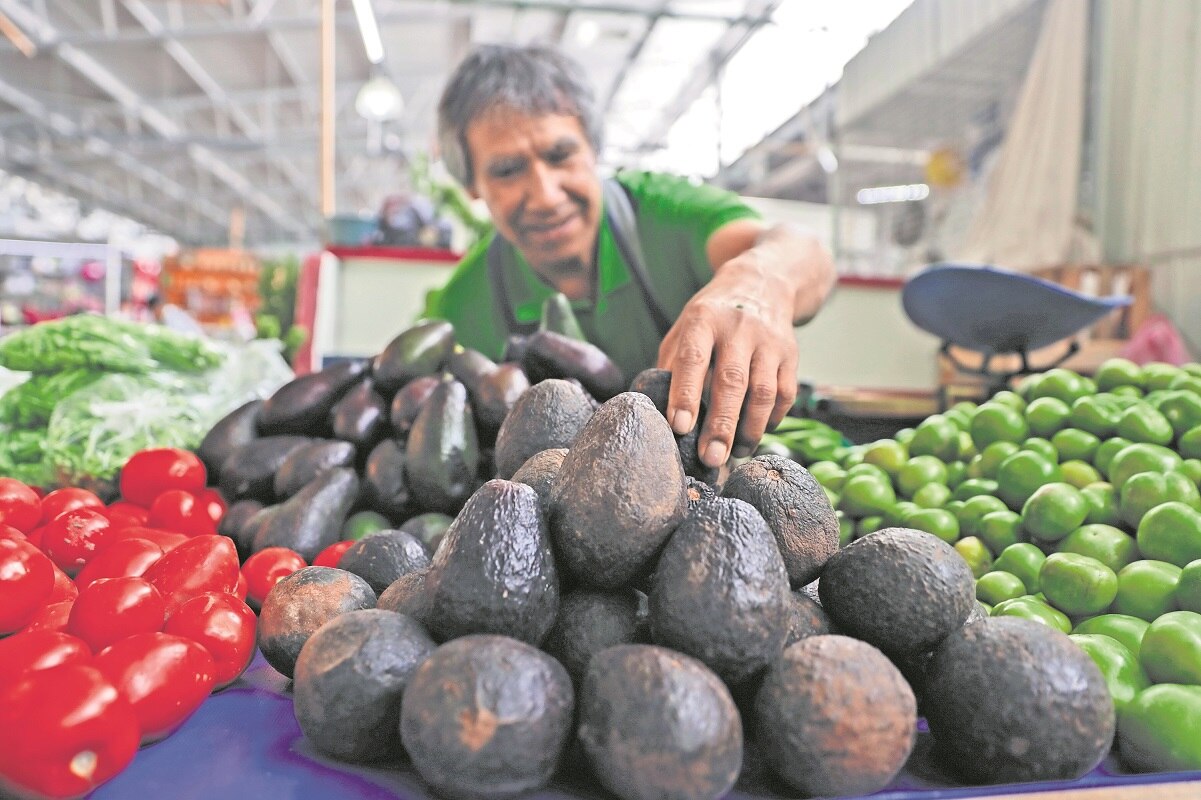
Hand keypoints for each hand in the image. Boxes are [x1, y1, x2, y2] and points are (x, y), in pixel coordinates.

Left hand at [657, 258, 797, 467]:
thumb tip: (658, 411)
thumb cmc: (711, 318)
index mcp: (703, 319)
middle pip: (732, 382)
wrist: (762, 284)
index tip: (679, 427)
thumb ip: (671, 365)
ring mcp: (769, 342)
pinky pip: (785, 395)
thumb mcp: (684, 329)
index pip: (693, 358)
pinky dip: (771, 420)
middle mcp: (739, 328)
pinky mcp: (791, 355)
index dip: (685, 394)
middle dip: (721, 425)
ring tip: (733, 454)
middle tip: (711, 459)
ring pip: (764, 392)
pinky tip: (754, 434)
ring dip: (749, 429)